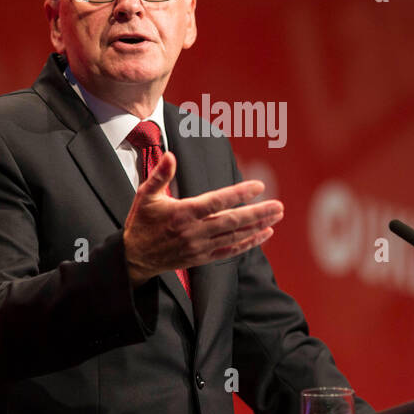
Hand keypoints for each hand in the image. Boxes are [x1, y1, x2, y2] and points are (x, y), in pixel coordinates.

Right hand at [122, 151, 282, 286]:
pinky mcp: (201, 258)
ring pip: (234, 237)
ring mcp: (199, 247)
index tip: (258, 186)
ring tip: (276, 216)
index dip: (239, 194)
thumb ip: (160, 175)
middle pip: (231, 221)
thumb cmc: (141, 222)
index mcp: (182, 213)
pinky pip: (229, 252)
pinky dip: (248, 243)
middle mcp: (193, 231)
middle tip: (279, 205)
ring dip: (257, 226)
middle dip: (257, 213)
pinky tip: (264, 234)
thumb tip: (171, 155)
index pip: (216, 202)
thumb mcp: (145, 195)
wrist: (134, 257)